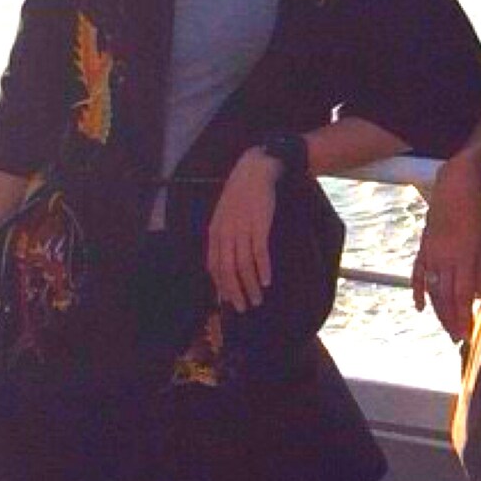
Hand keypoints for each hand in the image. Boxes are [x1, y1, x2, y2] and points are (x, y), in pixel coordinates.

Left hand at [207, 148, 280, 311]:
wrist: (255, 172)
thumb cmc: (241, 196)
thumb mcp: (225, 217)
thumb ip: (223, 238)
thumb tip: (226, 262)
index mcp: (215, 233)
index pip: (214, 267)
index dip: (221, 286)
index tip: (228, 302)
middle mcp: (225, 234)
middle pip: (227, 270)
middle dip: (235, 292)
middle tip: (243, 308)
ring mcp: (241, 230)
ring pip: (243, 265)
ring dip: (250, 286)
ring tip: (257, 300)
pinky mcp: (258, 225)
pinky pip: (259, 252)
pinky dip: (262, 269)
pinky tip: (266, 281)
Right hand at [411, 156, 480, 342]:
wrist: (454, 188)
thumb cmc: (474, 213)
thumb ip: (479, 269)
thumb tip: (476, 295)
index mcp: (461, 258)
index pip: (461, 296)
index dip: (462, 317)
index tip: (466, 334)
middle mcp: (443, 260)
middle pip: (445, 297)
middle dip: (451, 320)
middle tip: (456, 338)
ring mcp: (430, 256)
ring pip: (432, 290)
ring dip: (438, 311)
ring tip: (445, 328)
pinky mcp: (422, 250)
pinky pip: (417, 275)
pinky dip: (417, 292)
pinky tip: (420, 307)